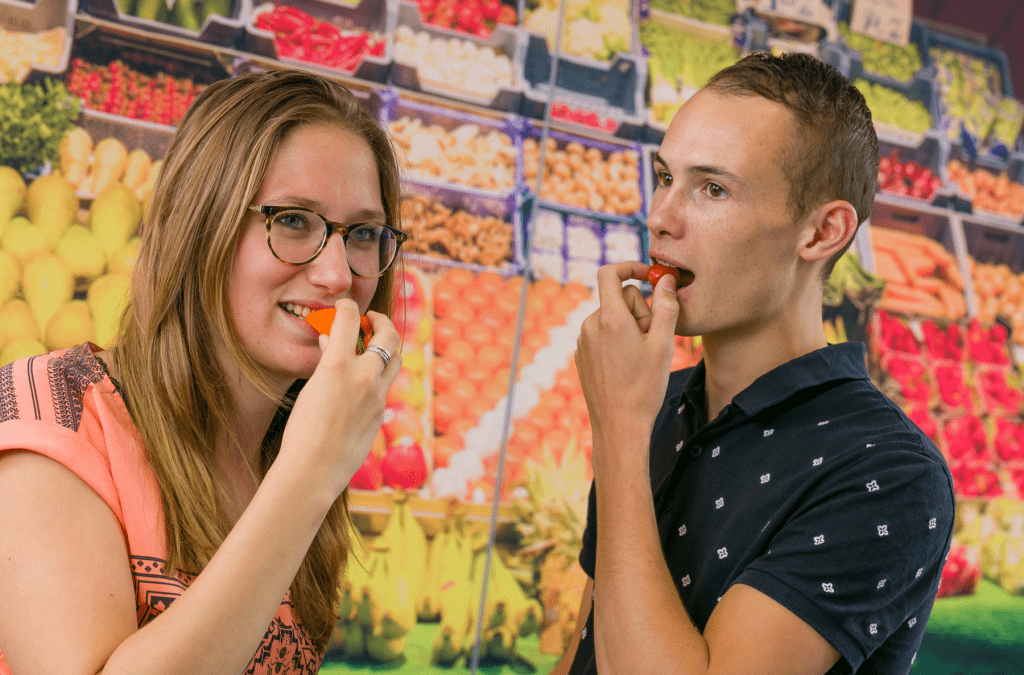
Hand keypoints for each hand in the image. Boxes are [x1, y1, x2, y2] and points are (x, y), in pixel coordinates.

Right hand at [280, 299, 400, 495]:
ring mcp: (378, 396)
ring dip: (387, 347)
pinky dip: (378, 375)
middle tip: (372, 319)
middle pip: (389, 335)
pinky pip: (386, 386)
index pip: (350, 319)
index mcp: (339, 365)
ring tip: (374, 345)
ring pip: (396, 359)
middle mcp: (364, 376)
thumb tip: (331, 342)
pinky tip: (364, 380)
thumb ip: (326, 362)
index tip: (346, 305)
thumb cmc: (302, 432)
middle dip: (382, 320)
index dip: (348, 306)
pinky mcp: (381, 413)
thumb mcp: (310, 389)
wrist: (314, 470)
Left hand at [575, 262, 679, 475]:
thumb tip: (665, 278)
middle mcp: (590, 325)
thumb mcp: (663, 344)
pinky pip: (602, 334)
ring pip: (610, 317)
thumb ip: (666, 305)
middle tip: (652, 337)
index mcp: (610, 318)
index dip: (630, 267)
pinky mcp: (581, 355)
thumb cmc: (644, 387)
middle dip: (638, 308)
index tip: (648, 274)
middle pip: (617, 298)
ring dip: (628, 326)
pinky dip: (616, 340)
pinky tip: (626, 366)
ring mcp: (583, 341)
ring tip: (640, 356)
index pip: (610, 272)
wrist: (619, 425)